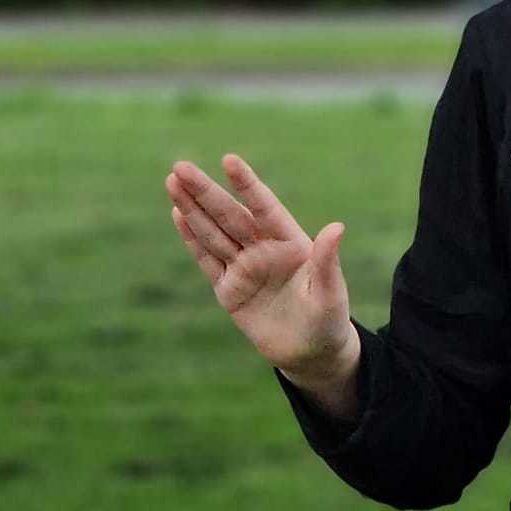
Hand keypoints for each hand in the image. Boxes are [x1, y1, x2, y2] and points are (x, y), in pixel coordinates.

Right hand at [165, 152, 354, 380]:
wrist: (311, 351)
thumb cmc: (328, 317)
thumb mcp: (330, 291)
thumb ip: (327, 260)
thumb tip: (336, 227)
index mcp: (290, 240)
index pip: (264, 206)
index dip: (246, 184)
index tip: (229, 160)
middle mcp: (263, 248)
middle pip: (229, 215)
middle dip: (205, 191)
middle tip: (181, 167)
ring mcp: (244, 267)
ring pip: (213, 232)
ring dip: (191, 208)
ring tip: (173, 182)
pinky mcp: (229, 290)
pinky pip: (207, 260)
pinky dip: (192, 238)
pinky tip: (179, 214)